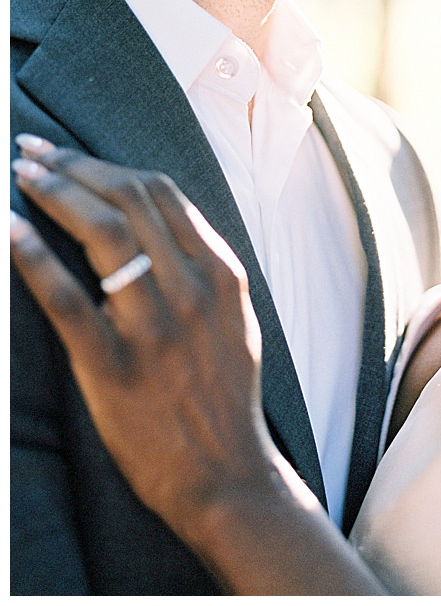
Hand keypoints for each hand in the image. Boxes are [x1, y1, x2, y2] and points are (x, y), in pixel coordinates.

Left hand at [10, 137, 272, 547]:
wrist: (227, 473)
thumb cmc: (225, 394)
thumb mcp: (234, 318)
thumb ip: (201, 266)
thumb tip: (152, 219)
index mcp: (221, 273)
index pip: (162, 194)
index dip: (107, 165)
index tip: (69, 155)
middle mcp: (191, 290)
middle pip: (128, 200)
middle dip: (74, 166)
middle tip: (33, 152)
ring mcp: (153, 327)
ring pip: (101, 234)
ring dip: (55, 193)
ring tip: (22, 175)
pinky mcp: (114, 367)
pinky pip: (66, 298)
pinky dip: (33, 256)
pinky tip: (10, 230)